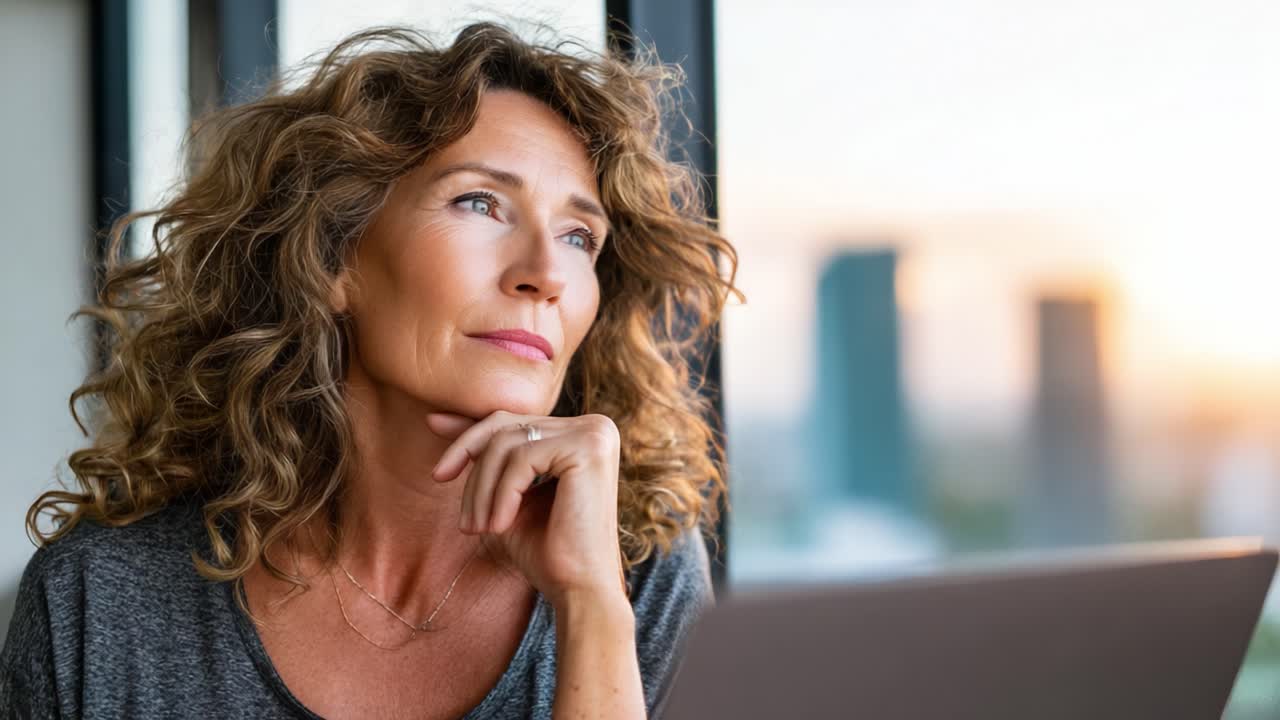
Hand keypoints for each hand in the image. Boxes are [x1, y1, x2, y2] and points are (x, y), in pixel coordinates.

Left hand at [426, 410, 626, 607]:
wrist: (580, 591)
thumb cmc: (546, 552)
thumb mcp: (505, 495)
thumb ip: (485, 457)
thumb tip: (436, 418)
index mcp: (580, 433)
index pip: (513, 421)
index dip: (469, 429)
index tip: (430, 423)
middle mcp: (594, 426)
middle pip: (506, 425)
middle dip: (469, 463)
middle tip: (453, 505)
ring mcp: (594, 434)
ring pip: (507, 443)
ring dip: (481, 489)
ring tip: (477, 529)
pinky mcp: (587, 449)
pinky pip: (521, 461)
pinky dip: (501, 496)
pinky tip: (499, 527)